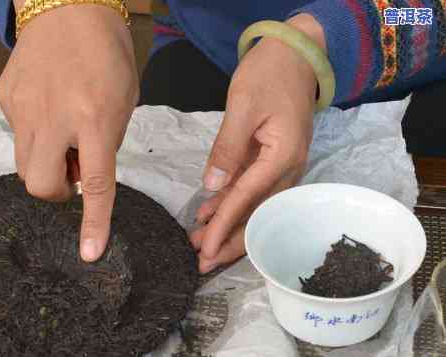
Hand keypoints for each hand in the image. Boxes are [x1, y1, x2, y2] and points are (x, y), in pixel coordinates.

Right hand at [0, 4, 138, 261]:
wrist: (70, 8)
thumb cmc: (109, 57)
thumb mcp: (123, 103)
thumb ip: (104, 144)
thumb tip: (79, 174)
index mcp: (95, 119)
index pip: (96, 184)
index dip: (94, 223)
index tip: (90, 253)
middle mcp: (55, 118)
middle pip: (39, 185)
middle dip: (56, 191)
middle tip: (73, 171)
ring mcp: (24, 108)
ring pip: (23, 163)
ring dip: (45, 163)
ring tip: (62, 136)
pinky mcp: (6, 98)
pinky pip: (17, 134)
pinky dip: (35, 136)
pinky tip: (48, 109)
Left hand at [190, 14, 325, 273]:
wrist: (296, 53)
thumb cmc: (269, 73)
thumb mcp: (243, 106)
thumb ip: (228, 149)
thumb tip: (212, 187)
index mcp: (283, 157)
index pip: (247, 200)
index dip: (223, 227)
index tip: (203, 249)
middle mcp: (289, 168)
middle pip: (258, 214)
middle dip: (231, 241)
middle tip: (203, 263)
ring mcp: (285, 165)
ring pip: (256, 206)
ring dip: (231, 226)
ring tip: (203, 245)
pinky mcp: (276, 158)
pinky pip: (255, 188)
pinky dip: (234, 203)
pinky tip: (213, 213)